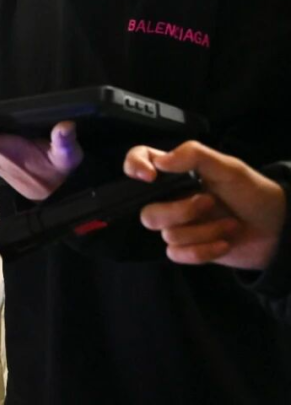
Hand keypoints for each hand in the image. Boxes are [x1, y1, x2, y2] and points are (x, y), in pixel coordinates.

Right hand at [125, 142, 286, 269]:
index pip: (140, 159)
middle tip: (211, 202)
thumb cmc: (254, 193)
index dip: (133, 165)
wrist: (278, 230)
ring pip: (167, 234)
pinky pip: (177, 254)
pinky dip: (203, 250)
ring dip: (204, 231)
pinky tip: (223, 243)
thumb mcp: (229, 167)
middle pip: (147, 211)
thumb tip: (160, 161)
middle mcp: (172, 198)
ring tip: (229, 224)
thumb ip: (195, 156)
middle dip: (181, 211)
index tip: (149, 177)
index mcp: (177, 173)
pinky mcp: (187, 248)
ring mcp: (179, 224)